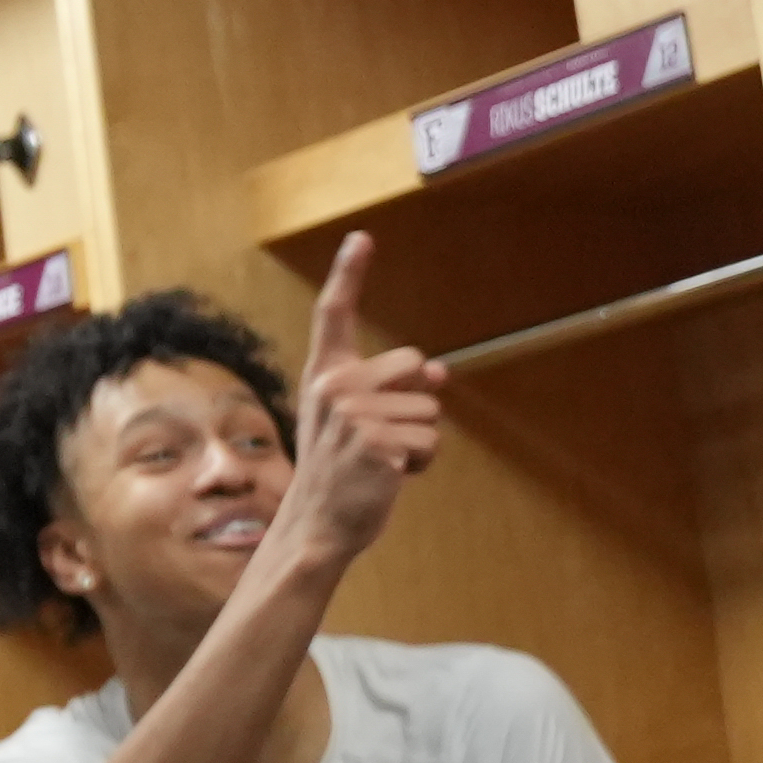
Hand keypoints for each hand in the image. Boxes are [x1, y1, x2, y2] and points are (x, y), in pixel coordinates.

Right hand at [268, 234, 447, 580]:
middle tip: (383, 438)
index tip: (362, 238)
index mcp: (326, 377)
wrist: (319, 524)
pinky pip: (429, 439)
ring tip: (384, 462)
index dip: (349, 274)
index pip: (335, 315)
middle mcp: (335, 387)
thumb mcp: (360, 423)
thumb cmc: (343, 472)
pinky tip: (389, 476)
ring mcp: (353, 413)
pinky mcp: (375, 440)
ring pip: (429, 407)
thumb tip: (443, 371)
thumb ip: (393, 391)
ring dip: (421, 439)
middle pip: (415, 363)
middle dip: (416, 400)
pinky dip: (421, 462)